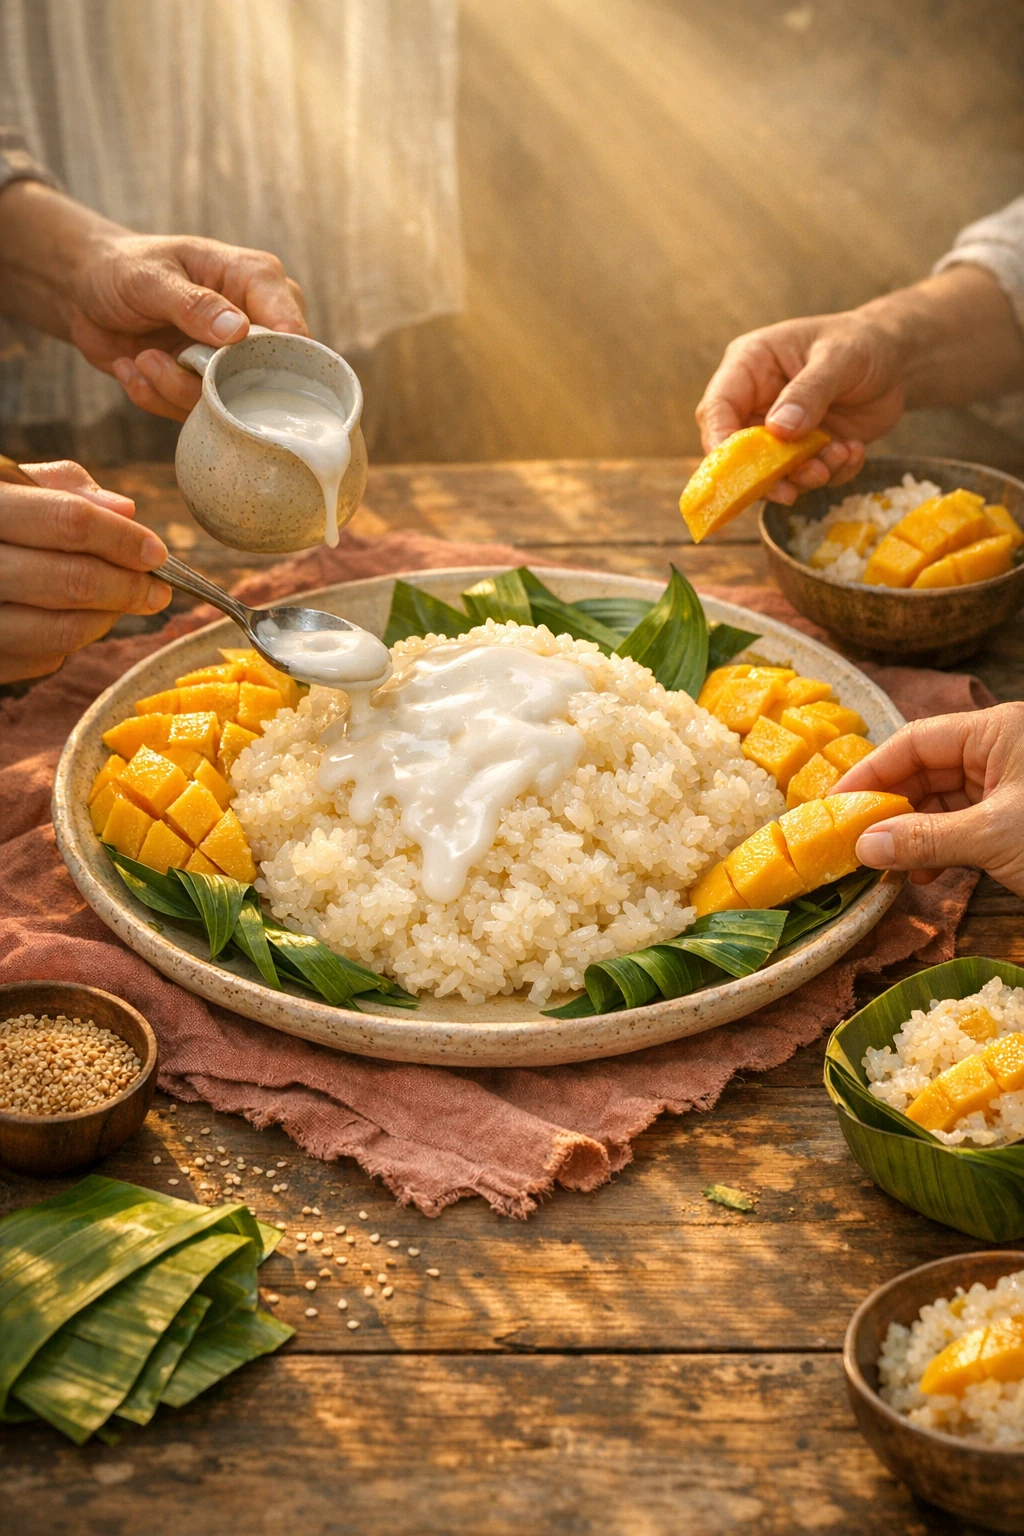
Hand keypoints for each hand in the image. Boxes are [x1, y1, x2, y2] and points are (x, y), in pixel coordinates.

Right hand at [0, 461, 169, 682]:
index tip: (156, 552)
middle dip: (129, 588)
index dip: (122, 538)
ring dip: (106, 620)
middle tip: (157, 590)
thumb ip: (59, 489)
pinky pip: (40, 659)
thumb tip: (126, 508)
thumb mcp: (2, 485)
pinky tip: (74, 621)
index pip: (69, 521)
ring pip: (62, 631)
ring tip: (122, 605)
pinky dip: (71, 644)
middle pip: (73, 581)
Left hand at [70, 233, 308, 422]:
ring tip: (141, 360)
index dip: (274, 356)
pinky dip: (155, 397)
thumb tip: (240, 331)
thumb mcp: (150, 278)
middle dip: (207, 380)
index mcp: (256, 281)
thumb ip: (194, 304)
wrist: (84, 292)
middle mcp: (254, 323)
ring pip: (226, 402)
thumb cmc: (122, 268)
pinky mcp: (204, 388)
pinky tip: (131, 368)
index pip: (293, 327)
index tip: (228, 365)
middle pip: (266, 376)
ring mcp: (230, 360)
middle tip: (154, 360)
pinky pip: (193, 413)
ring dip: (172, 388)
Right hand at [695, 311, 905, 505]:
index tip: (739, 470)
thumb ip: (809, 391)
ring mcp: (780, 432)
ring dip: (805, 476)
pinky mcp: (804, 452)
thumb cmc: (861, 342)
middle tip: (791, 490)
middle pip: (737, 451)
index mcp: (748, 367)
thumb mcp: (839, 357)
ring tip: (841, 455)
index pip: (716, 409)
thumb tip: (778, 431)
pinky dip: (831, 473)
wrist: (896, 359)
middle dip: (765, 475)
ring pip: (773, 472)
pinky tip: (853, 451)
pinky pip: (807, 477)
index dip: (720, 442)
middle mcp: (756, 403)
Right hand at [834, 704, 1023, 897]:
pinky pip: (961, 828)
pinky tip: (919, 874)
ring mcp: (1006, 787)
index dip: (872, 771)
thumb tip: (864, 847)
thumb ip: (927, 838)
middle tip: (853, 839)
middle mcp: (997, 752)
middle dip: (889, 809)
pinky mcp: (1010, 821)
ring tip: (883, 863)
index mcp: (995, 732)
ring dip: (910, 835)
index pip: (916, 741)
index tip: (837, 803)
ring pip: (940, 804)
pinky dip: (937, 850)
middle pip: (924, 772)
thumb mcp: (993, 835)